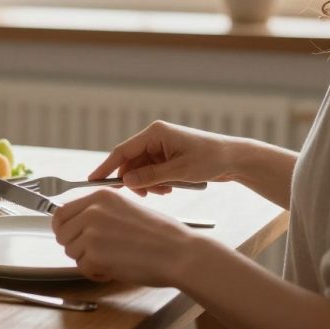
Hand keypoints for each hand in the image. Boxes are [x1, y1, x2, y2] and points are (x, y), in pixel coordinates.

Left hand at [52, 189, 195, 285]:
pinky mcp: (95, 254)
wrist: (180, 253)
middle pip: (62, 233)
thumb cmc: (161, 235)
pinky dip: (96, 273)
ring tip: (112, 260)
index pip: (61, 212)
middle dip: (75, 246)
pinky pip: (83, 268)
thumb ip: (99, 213)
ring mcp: (91, 232)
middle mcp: (92, 210)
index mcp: (99, 196)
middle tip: (95, 254)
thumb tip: (75, 224)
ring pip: (71, 252)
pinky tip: (114, 269)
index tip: (70, 237)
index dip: (63, 228)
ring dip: (87, 261)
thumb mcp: (126, 209)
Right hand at [90, 120, 239, 195]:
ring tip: (164, 191)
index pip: (122, 151)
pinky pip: (152, 170)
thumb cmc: (211, 160)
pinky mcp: (168, 155)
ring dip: (149, 182)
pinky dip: (157, 181)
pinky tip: (170, 187)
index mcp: (155, 133)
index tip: (92, 180)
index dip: (106, 167)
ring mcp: (161, 146)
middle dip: (135, 180)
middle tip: (145, 195)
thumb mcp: (178, 172)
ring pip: (141, 168)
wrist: (236, 159)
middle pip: (131, 161)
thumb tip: (126, 182)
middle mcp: (155, 137)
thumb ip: (150, 177)